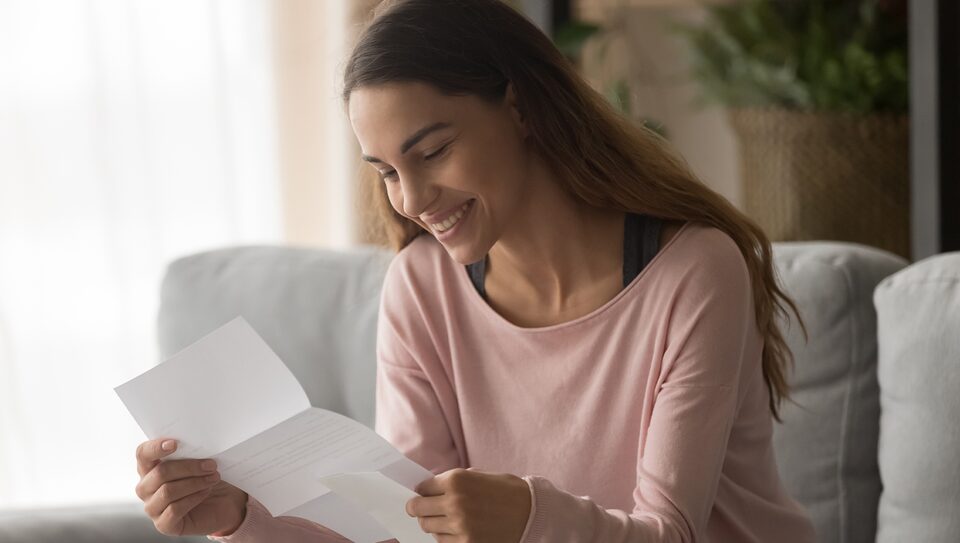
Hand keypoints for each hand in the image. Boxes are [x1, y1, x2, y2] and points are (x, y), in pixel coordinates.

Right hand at [135, 438, 248, 536]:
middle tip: (211, 465)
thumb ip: (191, 452)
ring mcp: (153, 507)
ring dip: (195, 482)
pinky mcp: (164, 524)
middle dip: (188, 467)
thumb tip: (196, 442)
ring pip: (168, 491)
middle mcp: (146, 488)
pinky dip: (194, 498)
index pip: (143, 454)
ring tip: (213, 477)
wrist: (224, 503)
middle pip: (160, 473)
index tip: (175, 443)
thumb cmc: (207, 479)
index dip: (155, 447)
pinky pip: (174, 509)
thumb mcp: (200, 462)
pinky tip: (206, 492)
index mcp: (150, 468)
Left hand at [405, 467, 531, 542]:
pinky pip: (442, 541)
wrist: (532, 512)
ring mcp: (460, 525)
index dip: (422, 491)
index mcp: (457, 480)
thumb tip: (429, 488)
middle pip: (419, 509)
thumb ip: (454, 481)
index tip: (422, 494)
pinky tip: (456, 530)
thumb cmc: (507, 491)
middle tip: (420, 509)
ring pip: (428, 527)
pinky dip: (445, 536)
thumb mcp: (478, 475)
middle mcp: (455, 502)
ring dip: (433, 523)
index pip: (422, 488)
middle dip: (419, 508)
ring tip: (445, 519)